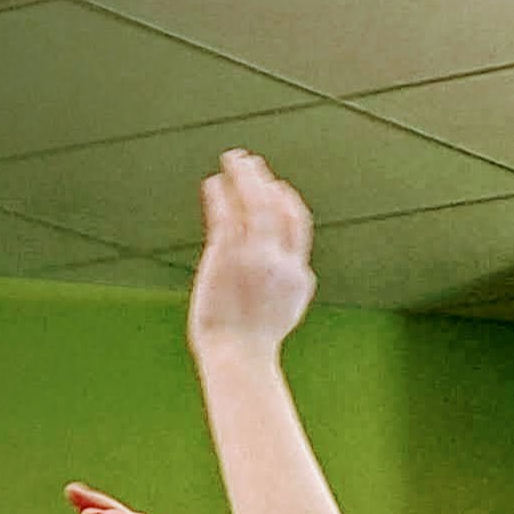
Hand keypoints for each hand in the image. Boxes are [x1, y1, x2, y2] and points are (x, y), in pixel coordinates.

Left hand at [190, 149, 314, 350]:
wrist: (239, 354)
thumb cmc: (253, 343)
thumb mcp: (284, 311)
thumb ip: (290, 286)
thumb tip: (300, 276)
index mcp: (298, 274)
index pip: (297, 224)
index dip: (287, 201)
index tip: (275, 187)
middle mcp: (280, 260)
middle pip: (279, 206)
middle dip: (266, 181)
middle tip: (252, 163)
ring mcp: (255, 255)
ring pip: (253, 202)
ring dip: (244, 176)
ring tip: (233, 159)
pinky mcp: (228, 255)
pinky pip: (226, 215)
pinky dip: (221, 195)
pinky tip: (213, 183)